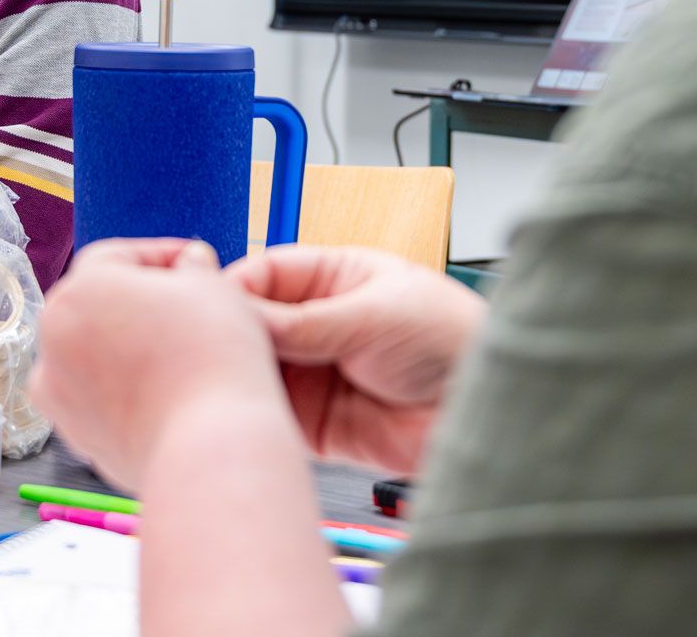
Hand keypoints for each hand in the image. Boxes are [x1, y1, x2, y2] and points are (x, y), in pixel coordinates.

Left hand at [29, 238, 297, 491]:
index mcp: (78, 290)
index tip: (195, 266)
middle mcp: (54, 339)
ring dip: (128, 349)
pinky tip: (166, 394)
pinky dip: (124, 392)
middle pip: (98, 306)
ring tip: (179, 355)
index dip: (161, 256)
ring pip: (94, 355)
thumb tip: (189, 264)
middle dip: (141, 304)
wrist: (210, 448)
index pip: (116, 257)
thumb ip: (193, 267)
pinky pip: (98, 400)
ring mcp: (58, 394)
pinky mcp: (75, 437)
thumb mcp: (212, 286)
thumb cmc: (213, 355)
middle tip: (190, 309)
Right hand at [226, 246, 486, 474]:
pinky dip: (257, 415)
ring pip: (255, 370)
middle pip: (252, 324)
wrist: (484, 409)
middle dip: (232, 335)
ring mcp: (313, 373)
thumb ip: (306, 321)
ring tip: (231, 383)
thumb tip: (244, 315)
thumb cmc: (451, 339)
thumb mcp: (373, 316)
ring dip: (242, 377)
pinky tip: (249, 413)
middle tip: (215, 349)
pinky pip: (271, 415)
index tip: (212, 307)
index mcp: (332, 278)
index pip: (264, 274)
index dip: (235, 289)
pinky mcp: (314, 422)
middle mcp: (316, 324)